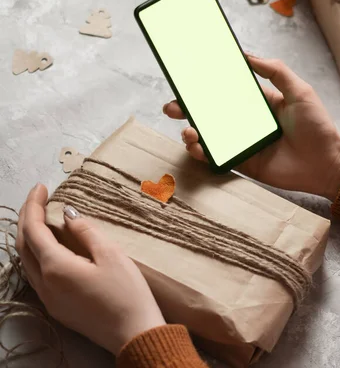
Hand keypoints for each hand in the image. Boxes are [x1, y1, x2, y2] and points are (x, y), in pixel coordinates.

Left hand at [16, 184, 165, 354]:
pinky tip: (51, 248)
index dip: (34, 206)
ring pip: (27, 262)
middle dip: (28, 219)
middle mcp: (44, 284)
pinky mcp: (57, 308)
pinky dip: (37, 255)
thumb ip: (86, 232)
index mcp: (56, 267)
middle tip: (39, 199)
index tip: (42, 187)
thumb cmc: (128, 293)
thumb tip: (69, 214)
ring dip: (30, 238)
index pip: (34, 230)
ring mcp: (48, 299)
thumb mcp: (111, 255)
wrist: (134, 333)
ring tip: (42, 219)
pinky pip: (37, 275)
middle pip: (23, 246)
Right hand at [163, 55, 339, 200]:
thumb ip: (275, 71)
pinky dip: (203, 152)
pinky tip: (197, 146)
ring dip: (191, 131)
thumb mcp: (299, 91)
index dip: (205, 85)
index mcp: (258, 102)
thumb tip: (247, 54)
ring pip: (209, 135)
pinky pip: (217, 157)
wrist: (327, 163)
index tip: (186, 78)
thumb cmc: (317, 126)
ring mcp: (243, 142)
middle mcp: (247, 121)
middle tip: (172, 107)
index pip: (225, 90)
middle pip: (210, 113)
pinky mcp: (244, 162)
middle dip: (187, 109)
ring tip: (188, 130)